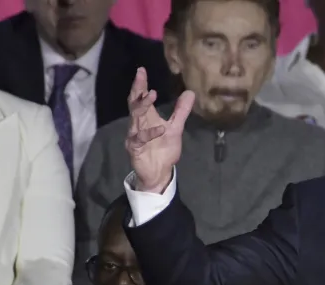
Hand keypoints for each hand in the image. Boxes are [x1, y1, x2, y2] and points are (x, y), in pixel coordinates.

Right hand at [124, 67, 194, 192]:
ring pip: (135, 118)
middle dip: (138, 90)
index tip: (141, 71)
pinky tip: (160, 128)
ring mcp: (135, 135)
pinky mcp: (135, 148)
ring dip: (143, 106)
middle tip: (141, 76)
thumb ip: (181, 111)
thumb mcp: (176, 128)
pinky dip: (149, 133)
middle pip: (135, 104)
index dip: (141, 85)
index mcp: (147, 118)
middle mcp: (138, 124)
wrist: (159, 172)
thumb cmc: (164, 149)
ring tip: (152, 95)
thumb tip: (190, 92)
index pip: (141, 98)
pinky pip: (140, 138)